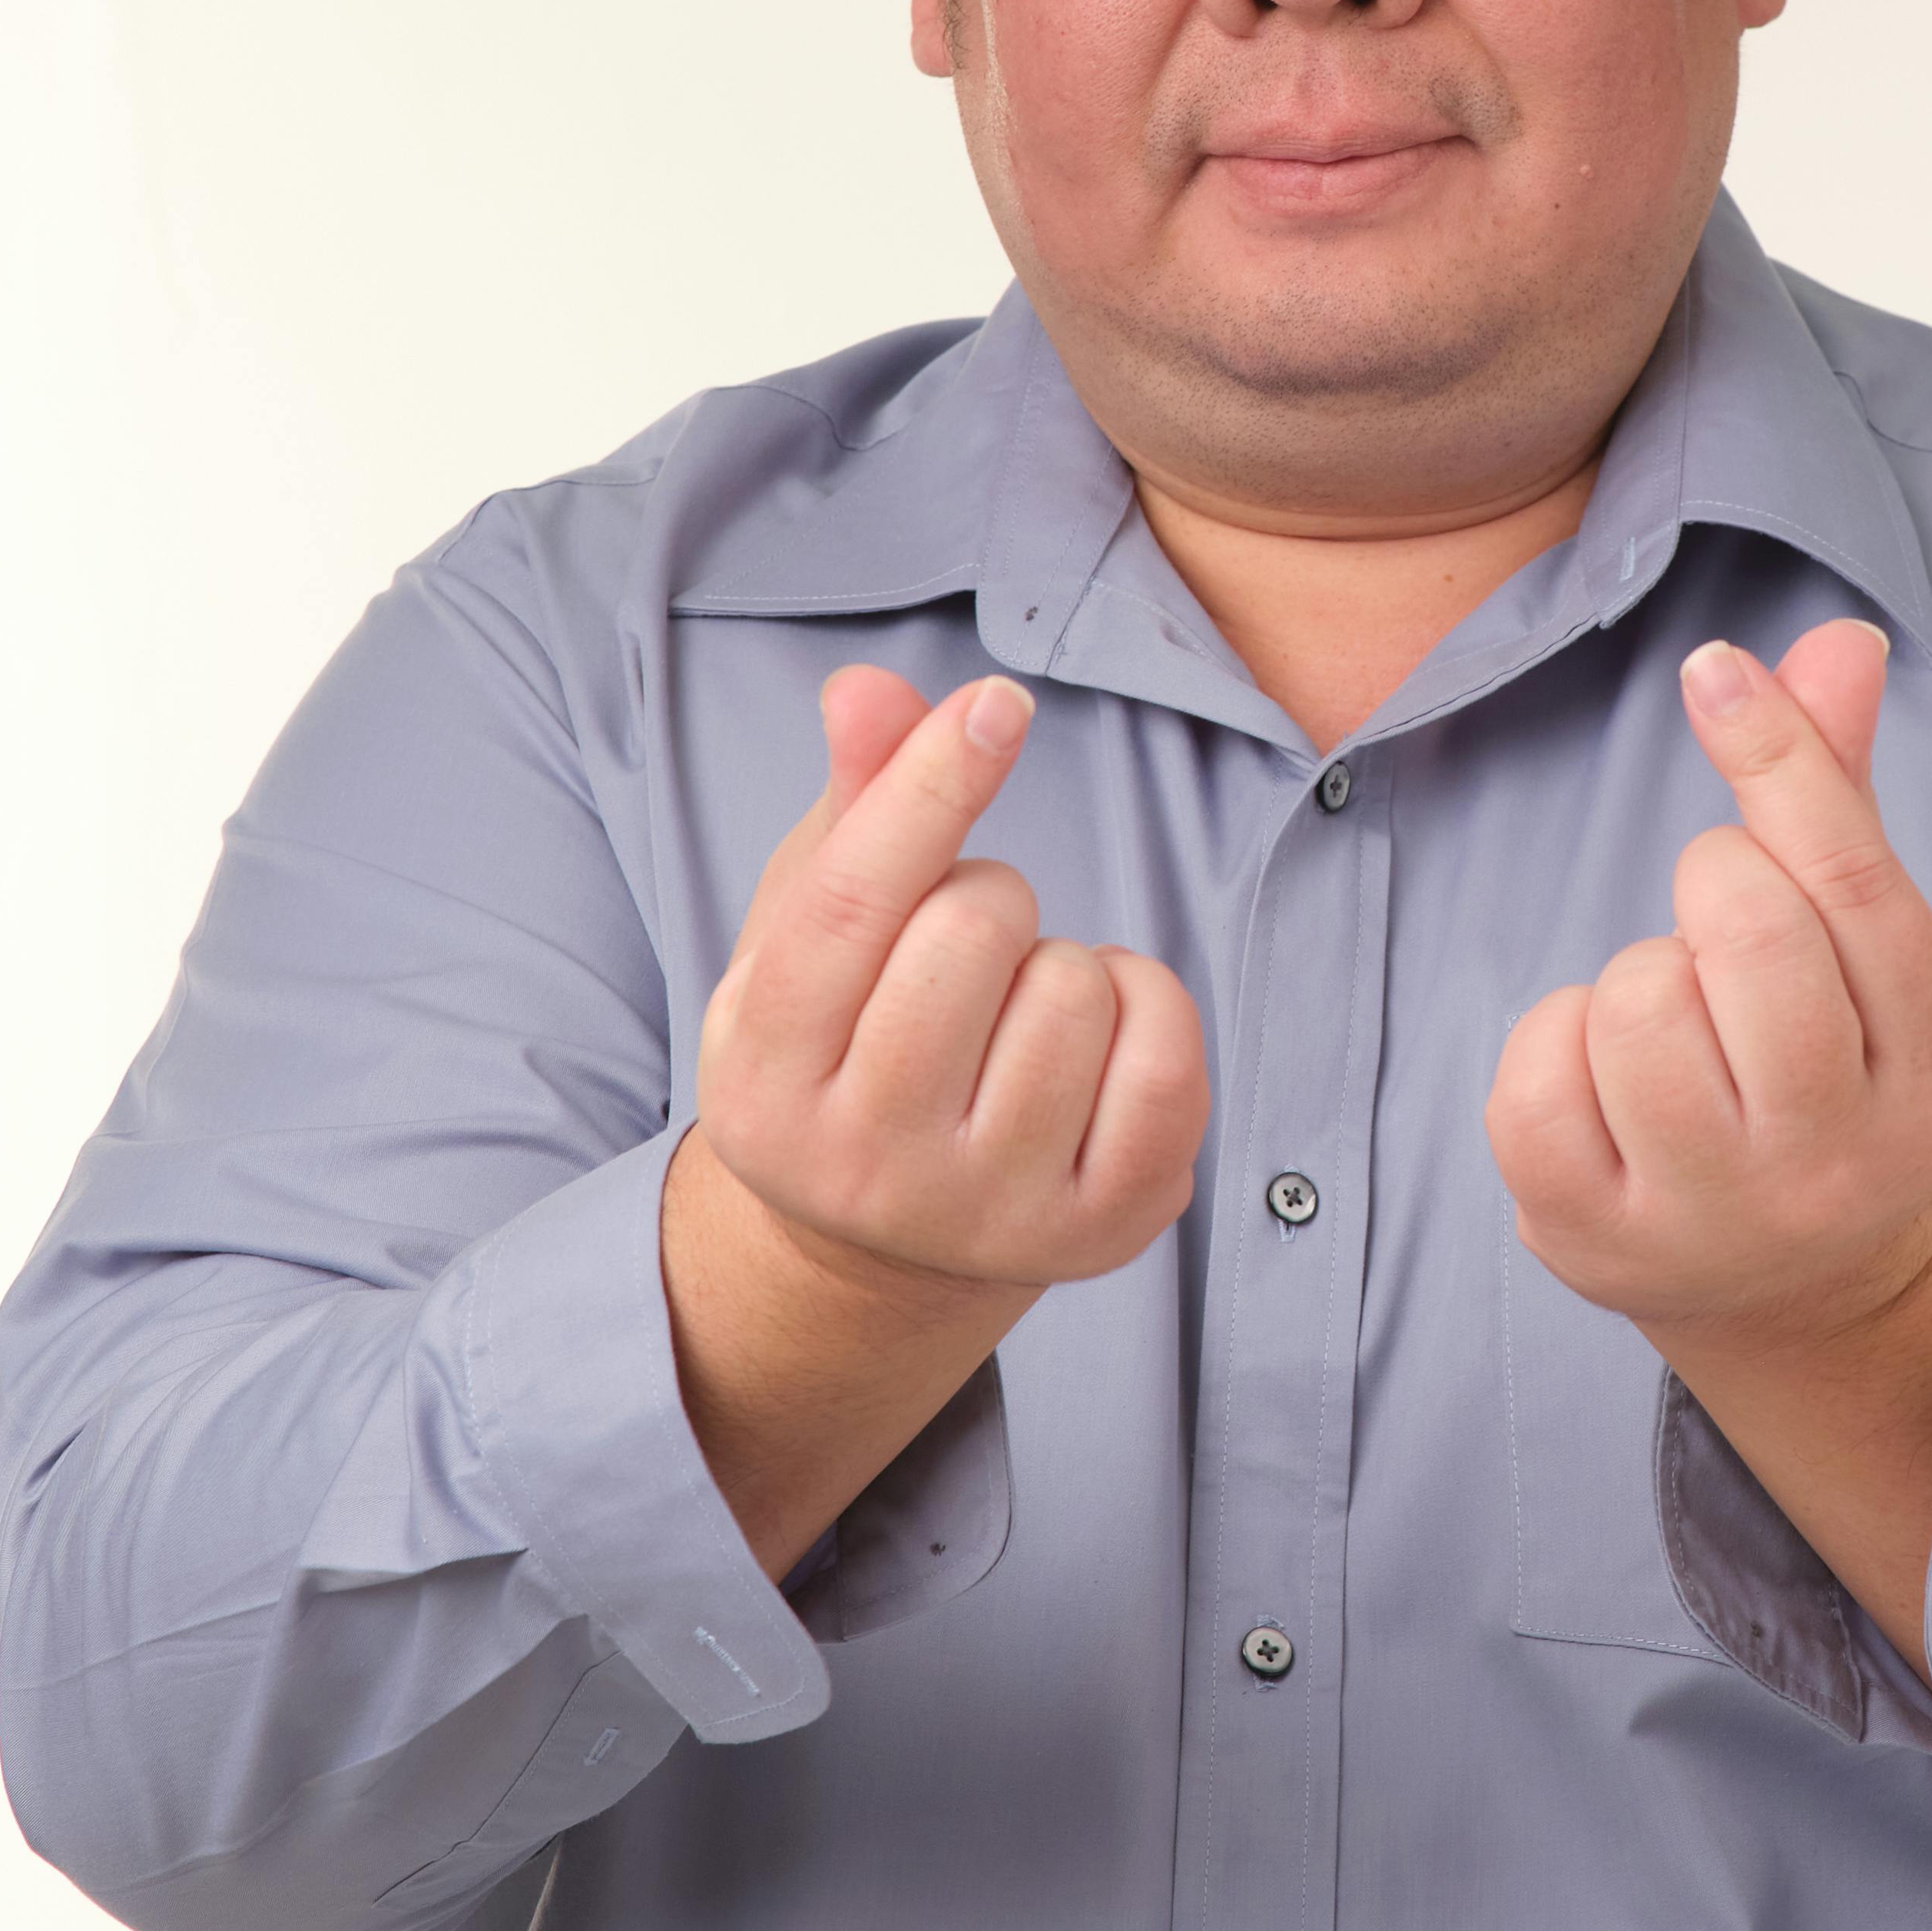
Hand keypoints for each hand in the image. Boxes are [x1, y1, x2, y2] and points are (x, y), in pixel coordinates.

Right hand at [693, 666, 1209, 1293]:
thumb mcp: (812, 929)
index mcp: (763, 1082)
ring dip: (1062, 962)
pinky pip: (1168, 1055)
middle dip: (987, 895)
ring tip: (1013, 1014)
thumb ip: (850, 804)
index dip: (931, 783)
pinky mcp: (1101, 1230)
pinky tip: (1096, 1040)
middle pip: (971, 931)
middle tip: (962, 950)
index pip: (851, 906)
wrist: (890, 1240)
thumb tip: (870, 690)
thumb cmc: (851, 1040)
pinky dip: (1148, 1005)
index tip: (999, 701)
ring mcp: (989, 1212)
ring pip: (1077, 987)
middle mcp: (866, 1167)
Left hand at [1486, 622, 1931, 1357]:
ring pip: (1635, 1003)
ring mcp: (1714, 1214)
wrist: (1795, 1292)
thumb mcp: (1865, 956)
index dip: (1779, 756)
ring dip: (1635, 980)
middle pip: (1748, 932)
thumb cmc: (1825, 1070)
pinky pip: (1535, 1080)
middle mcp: (1837, 1155)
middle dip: (1712, 890)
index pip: (1855, 885)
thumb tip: (1837, 638)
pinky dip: (1553, 1047)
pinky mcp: (1595, 1245)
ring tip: (1677, 1031)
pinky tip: (1605, 1085)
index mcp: (1931, 1067)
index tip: (1711, 667)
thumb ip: (1840, 801)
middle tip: (1721, 940)